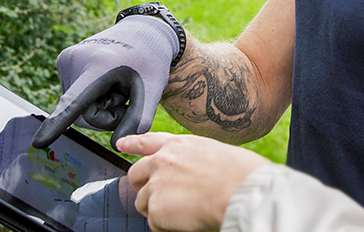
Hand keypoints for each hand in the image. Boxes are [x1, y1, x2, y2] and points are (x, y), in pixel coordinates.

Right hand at [32, 15, 180, 148]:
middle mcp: (76, 59)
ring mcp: (66, 57)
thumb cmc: (149, 62)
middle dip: (103, 115)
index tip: (39, 142)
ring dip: (97, 104)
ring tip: (116, 83)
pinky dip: (89, 94)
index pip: (74, 102)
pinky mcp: (63, 59)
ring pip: (75, 105)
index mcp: (99, 66)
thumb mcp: (152, 91)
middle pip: (81, 114)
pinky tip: (105, 78)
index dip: (57, 124)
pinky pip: (73, 93)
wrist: (143, 31)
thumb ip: (137, 121)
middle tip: (125, 97)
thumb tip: (115, 144)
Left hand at [121, 132, 270, 231]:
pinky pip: (154, 224)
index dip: (132, 143)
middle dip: (143, 187)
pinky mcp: (156, 208)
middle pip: (135, 174)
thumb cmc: (241, 174)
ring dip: (156, 210)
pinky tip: (185, 223)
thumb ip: (193, 161)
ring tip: (181, 214)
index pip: (148, 141)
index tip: (121, 144)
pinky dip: (166, 228)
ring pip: (142, 202)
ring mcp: (156, 185)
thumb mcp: (215, 153)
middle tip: (160, 199)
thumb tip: (190, 175)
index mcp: (179, 145)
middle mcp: (162, 161)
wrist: (241, 190)